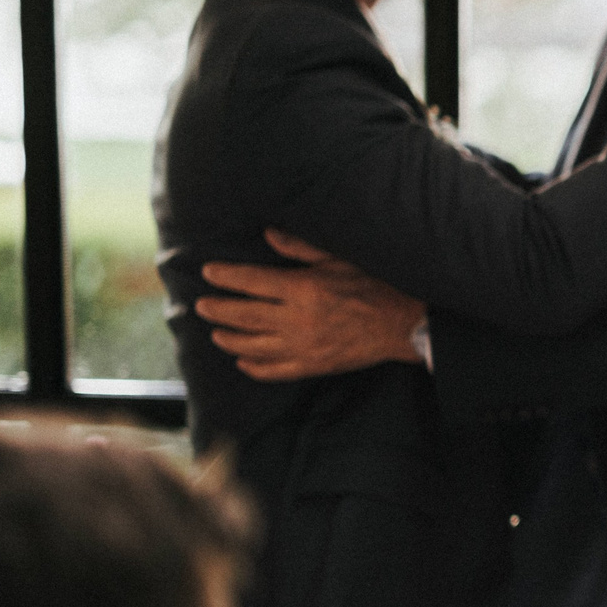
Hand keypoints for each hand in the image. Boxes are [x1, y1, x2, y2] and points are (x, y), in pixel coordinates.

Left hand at [196, 230, 426, 381]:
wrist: (405, 323)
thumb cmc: (376, 286)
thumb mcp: (340, 259)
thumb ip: (301, 249)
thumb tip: (269, 235)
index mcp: (304, 288)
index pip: (252, 281)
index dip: (226, 276)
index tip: (209, 273)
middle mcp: (298, 319)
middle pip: (244, 315)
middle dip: (218, 309)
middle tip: (201, 305)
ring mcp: (304, 346)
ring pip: (253, 346)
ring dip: (230, 339)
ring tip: (217, 333)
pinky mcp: (314, 365)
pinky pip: (275, 371)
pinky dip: (255, 368)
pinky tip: (243, 362)